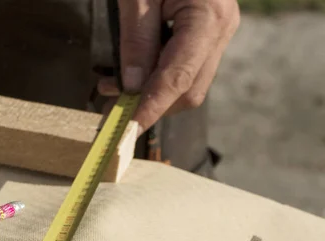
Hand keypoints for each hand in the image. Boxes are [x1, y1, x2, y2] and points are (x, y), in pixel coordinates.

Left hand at [98, 0, 239, 133]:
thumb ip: (136, 40)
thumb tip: (132, 87)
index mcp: (208, 17)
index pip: (179, 78)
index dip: (153, 107)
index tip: (129, 129)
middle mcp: (221, 30)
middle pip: (188, 90)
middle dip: (151, 106)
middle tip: (113, 111)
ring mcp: (218, 33)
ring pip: (187, 84)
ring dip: (150, 95)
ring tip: (112, 89)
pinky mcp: (207, 34)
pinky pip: (184, 69)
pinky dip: (156, 80)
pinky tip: (129, 76)